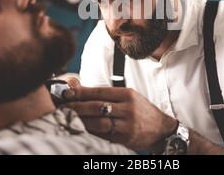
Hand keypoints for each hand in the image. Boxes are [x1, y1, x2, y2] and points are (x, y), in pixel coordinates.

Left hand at [61, 84, 177, 150]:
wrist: (161, 128)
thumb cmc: (140, 110)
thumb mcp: (126, 96)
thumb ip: (104, 93)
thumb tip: (77, 86)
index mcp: (127, 94)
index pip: (99, 92)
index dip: (80, 92)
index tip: (66, 93)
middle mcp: (128, 108)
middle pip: (96, 107)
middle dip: (77, 107)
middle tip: (62, 107)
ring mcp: (127, 124)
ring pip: (98, 122)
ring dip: (81, 120)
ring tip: (68, 118)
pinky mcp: (125, 138)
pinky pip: (103, 135)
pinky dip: (90, 132)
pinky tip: (81, 129)